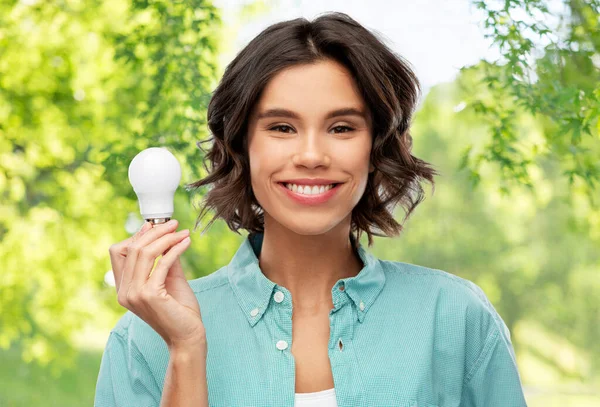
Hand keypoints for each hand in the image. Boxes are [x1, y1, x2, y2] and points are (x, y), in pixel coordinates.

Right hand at [108, 219, 205, 350]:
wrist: (187, 337)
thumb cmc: (180, 310)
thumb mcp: (169, 279)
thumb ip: (164, 259)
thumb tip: (166, 236)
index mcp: (124, 289)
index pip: (118, 252)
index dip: (136, 235)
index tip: (155, 225)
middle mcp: (124, 291)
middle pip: (132, 248)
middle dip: (154, 232)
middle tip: (173, 224)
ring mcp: (135, 294)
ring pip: (145, 252)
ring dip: (165, 237)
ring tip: (181, 232)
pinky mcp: (150, 295)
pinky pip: (162, 262)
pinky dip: (175, 249)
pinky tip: (185, 243)